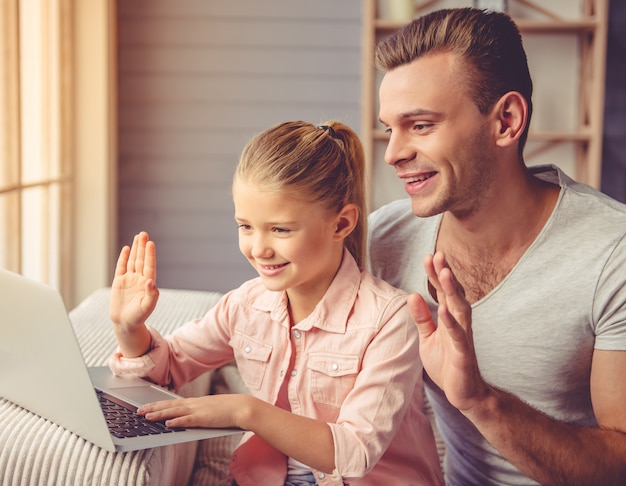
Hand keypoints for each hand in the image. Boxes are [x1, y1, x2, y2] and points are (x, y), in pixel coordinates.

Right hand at [110, 231, 158, 330]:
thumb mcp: (147, 307)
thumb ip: (151, 294)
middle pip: (141, 260)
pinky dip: (123, 258)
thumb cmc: (138, 317)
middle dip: (143, 247)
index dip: (150, 255)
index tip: (151, 243)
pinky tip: (126, 249)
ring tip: (138, 236)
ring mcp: (129, 279)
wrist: (125, 323)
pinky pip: (121, 267)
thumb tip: (150, 281)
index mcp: (148, 284)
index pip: (149, 266)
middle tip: (144, 233)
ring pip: (133, 261)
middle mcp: (139, 279)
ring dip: (135, 249)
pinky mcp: (119, 282)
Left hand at [138, 394, 249, 428]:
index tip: (146, 405)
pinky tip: (168, 423)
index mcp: (195, 402)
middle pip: (169, 405)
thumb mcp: (210, 409)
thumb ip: (198, 412)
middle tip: (138, 410)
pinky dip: (177, 421)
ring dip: (159, 414)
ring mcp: (198, 410)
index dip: (158, 404)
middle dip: (153, 408)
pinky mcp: (204, 418)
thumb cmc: (228, 409)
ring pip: (175, 411)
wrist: (242, 407)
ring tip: (146, 416)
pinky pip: (188, 420)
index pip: (172, 402)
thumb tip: (187, 418)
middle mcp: (194, 404)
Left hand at [408, 251, 488, 412]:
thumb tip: (412, 295)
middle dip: (445, 275)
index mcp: (450, 319)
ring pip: (459, 309)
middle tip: (438, 254)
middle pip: (453, 294)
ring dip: (452, 291)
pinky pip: (458, 335)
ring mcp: (463, 337)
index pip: (442, 292)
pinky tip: (444, 310)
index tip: (429, 256)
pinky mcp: (463, 354)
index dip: (436, 274)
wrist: (463, 394)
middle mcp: (459, 324)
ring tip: (444, 273)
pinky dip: (451, 322)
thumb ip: (422, 318)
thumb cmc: (447, 364)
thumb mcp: (428, 338)